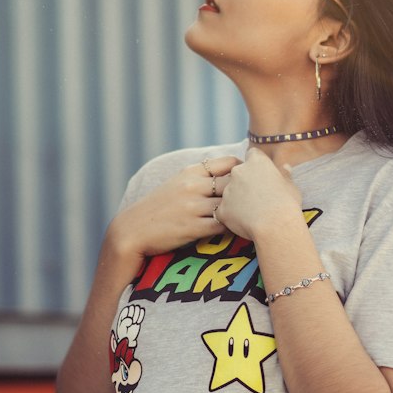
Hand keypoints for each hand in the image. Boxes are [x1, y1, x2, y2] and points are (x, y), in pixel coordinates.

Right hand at [108, 155, 240, 261]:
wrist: (134, 229)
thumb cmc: (159, 207)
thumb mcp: (177, 183)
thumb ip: (200, 177)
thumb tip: (229, 171)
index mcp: (190, 172)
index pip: (228, 163)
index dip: (244, 171)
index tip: (251, 181)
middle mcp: (193, 186)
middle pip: (234, 183)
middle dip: (248, 191)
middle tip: (259, 200)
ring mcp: (193, 207)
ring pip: (230, 205)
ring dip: (242, 211)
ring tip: (252, 216)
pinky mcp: (193, 228)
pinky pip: (223, 225)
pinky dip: (233, 227)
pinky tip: (237, 230)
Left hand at [214, 147, 301, 241]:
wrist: (275, 225)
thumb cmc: (287, 204)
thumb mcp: (291, 186)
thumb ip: (285, 175)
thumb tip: (285, 167)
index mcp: (256, 162)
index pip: (252, 155)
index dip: (257, 165)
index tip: (263, 175)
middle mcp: (238, 172)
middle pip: (237, 172)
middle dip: (244, 181)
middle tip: (257, 196)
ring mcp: (227, 190)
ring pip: (229, 192)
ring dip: (237, 199)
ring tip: (252, 212)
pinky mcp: (222, 209)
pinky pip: (223, 211)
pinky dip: (231, 216)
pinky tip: (243, 223)